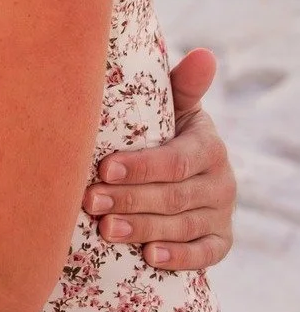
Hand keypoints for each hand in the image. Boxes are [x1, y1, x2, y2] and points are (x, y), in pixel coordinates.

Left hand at [81, 47, 234, 269]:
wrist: (183, 166)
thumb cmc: (165, 128)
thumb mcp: (174, 106)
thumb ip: (183, 84)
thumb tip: (206, 53)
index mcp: (208, 146)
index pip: (175, 160)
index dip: (141, 167)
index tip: (103, 168)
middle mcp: (221, 183)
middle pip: (173, 197)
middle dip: (129, 199)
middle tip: (90, 201)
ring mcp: (221, 215)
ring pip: (182, 227)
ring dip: (142, 229)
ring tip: (105, 229)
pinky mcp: (220, 242)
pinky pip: (203, 256)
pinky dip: (178, 258)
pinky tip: (149, 257)